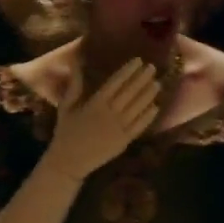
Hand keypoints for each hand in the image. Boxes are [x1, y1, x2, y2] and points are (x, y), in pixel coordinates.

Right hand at [38, 59, 160, 180]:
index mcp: (96, 103)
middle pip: (131, 92)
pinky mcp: (124, 141)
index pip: (116, 82)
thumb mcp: (66, 107)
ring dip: (148, 94)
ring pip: (138, 107)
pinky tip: (155, 107)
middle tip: (153, 67)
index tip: (138, 61)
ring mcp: (119, 128)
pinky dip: (148, 116)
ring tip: (157, 83)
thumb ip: (74, 86)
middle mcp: (110, 113)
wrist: (69, 161)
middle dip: (142, 78)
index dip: (128, 71)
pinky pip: (140, 126)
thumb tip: (77, 64)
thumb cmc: (66, 132)